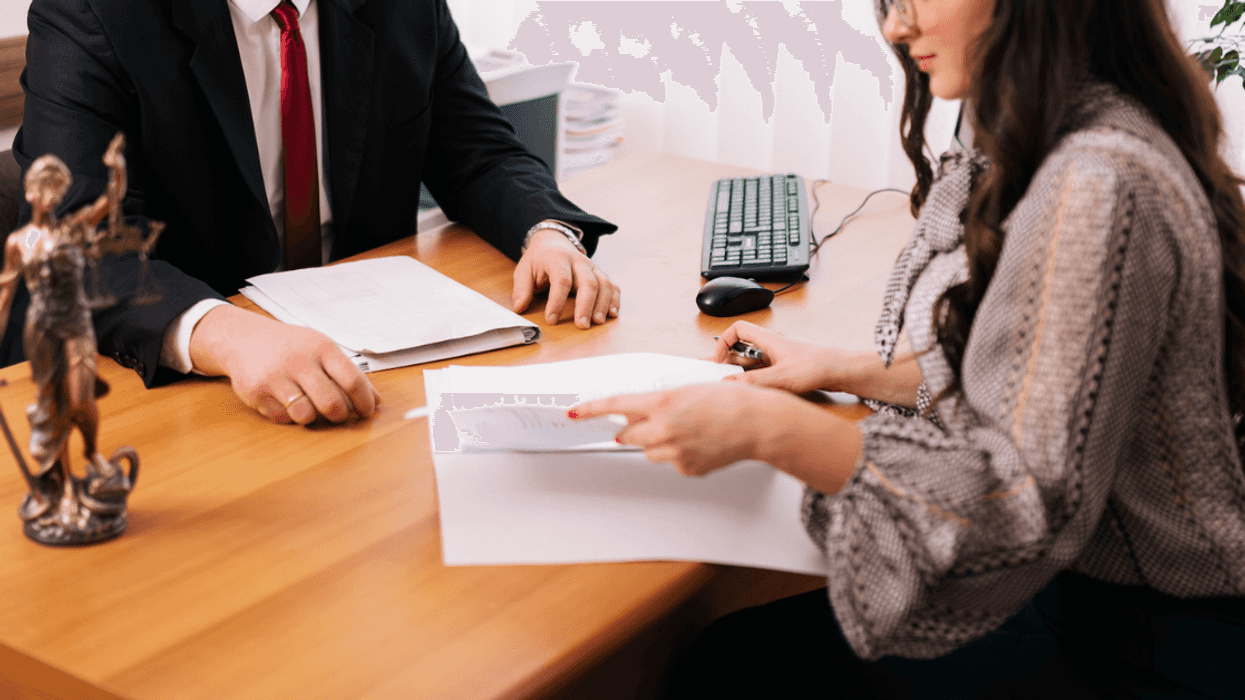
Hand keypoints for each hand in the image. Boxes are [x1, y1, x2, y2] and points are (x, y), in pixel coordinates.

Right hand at [189, 305, 380, 424]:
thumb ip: (348, 373)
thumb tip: (377, 401)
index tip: (367, 411)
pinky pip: (282, 418)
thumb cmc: (291, 346)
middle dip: (339, 415)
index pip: (352, 381)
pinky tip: (284, 401)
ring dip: (311, 416)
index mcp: (322, 348)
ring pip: (306, 415)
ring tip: (308, 404)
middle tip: (337, 414)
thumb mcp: (321, 349)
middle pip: (331, 404)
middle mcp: (299, 361)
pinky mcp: (255, 392)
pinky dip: (287, 416)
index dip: (364, 402)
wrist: (243, 338)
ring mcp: (276, 377)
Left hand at [511, 227, 619, 328]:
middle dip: (586, 305)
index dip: (557, 301)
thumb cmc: (539, 259)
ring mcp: (592, 267)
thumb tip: (519, 308)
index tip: (551, 320)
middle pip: (588, 282)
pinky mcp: (599, 273)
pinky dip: (615, 300)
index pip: (561, 280)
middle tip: (582, 325)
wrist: (554, 241)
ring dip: (603, 304)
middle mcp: (578, 261)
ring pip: (604, 283)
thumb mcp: (524, 269)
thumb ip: (521, 288)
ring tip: (598, 322)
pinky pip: (613, 285)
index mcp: (557, 258)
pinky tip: (612, 314)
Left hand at [572, 381, 862, 492]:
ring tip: (689, 430)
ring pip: (648, 451)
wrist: (758, 422)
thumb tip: (637, 414)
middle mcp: (663, 429)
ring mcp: (674, 453)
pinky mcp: (686, 468)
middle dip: (632, 430)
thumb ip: (659, 403)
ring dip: (657, 442)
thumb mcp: (687, 390)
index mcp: (662, 403)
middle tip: (653, 421)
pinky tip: (700, 443)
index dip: (591, 410)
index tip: (574, 413)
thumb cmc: (729, 399)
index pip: (615, 406)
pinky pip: (670, 462)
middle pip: (627, 435)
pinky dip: (678, 454)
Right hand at [714, 321, 855, 394]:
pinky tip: (751, 390)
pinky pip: (763, 371)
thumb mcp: (781, 377)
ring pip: (752, 361)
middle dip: (727, 361)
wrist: (842, 370)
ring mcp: (779, 357)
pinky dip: (754, 379)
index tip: (719, 360)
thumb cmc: (817, 366)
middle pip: (742, 348)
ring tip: (729, 384)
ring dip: (741, 372)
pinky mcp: (786, 368)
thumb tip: (728, 382)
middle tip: (715, 375)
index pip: (738, 329)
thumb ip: (753, 381)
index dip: (724, 342)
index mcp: (768, 340)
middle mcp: (772, 346)